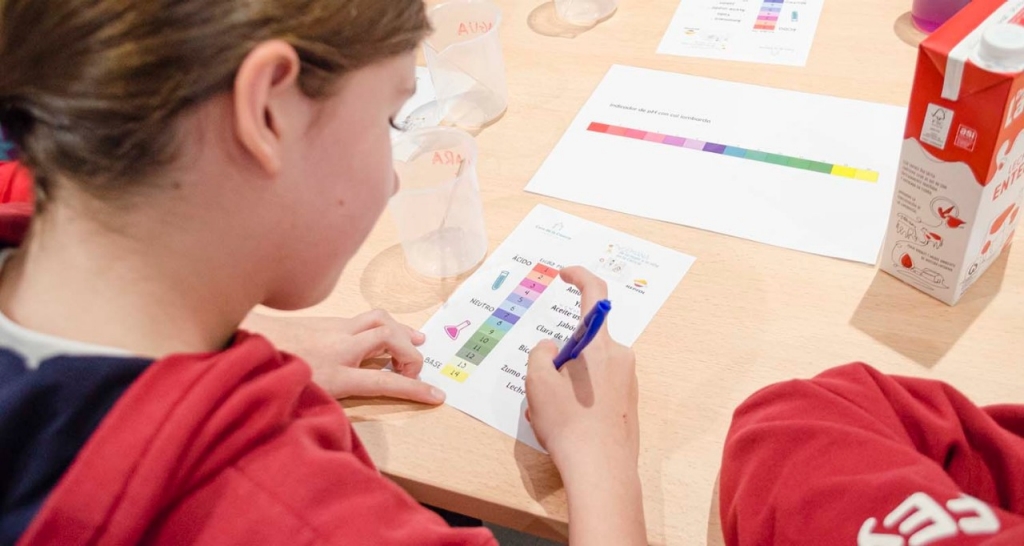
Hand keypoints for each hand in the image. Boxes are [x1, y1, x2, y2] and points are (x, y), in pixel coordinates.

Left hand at [242, 310, 445, 404]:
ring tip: (415, 340)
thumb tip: (337, 426)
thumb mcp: (297, 402)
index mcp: (336, 372)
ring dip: (400, 330)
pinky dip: (379, 326)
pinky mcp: (323, 321)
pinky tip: (376, 336)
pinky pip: (361, 318)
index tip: (437, 396)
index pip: (386, 380)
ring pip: (378, 319)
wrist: (234, 342)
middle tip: (414, 369)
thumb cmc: (263, 375)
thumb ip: (323, 408)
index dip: (415, 389)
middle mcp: (339, 345)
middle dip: (410, 352)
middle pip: (390, 337)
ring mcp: (332, 329)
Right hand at [525, 266, 638, 467]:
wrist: (602, 470)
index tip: (564, 273)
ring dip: (565, 382)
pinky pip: (597, 389)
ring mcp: (627, 382)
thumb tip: (552, 349)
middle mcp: (620, 357)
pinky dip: (578, 399)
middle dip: (559, 358)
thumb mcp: (538, 382)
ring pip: (588, 369)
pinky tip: (565, 426)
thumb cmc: (569, 422)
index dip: (578, 276)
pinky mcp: (628, 404)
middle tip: (540, 387)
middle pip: (584, 342)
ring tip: (548, 415)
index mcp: (599, 344)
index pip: (594, 294)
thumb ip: (540, 354)